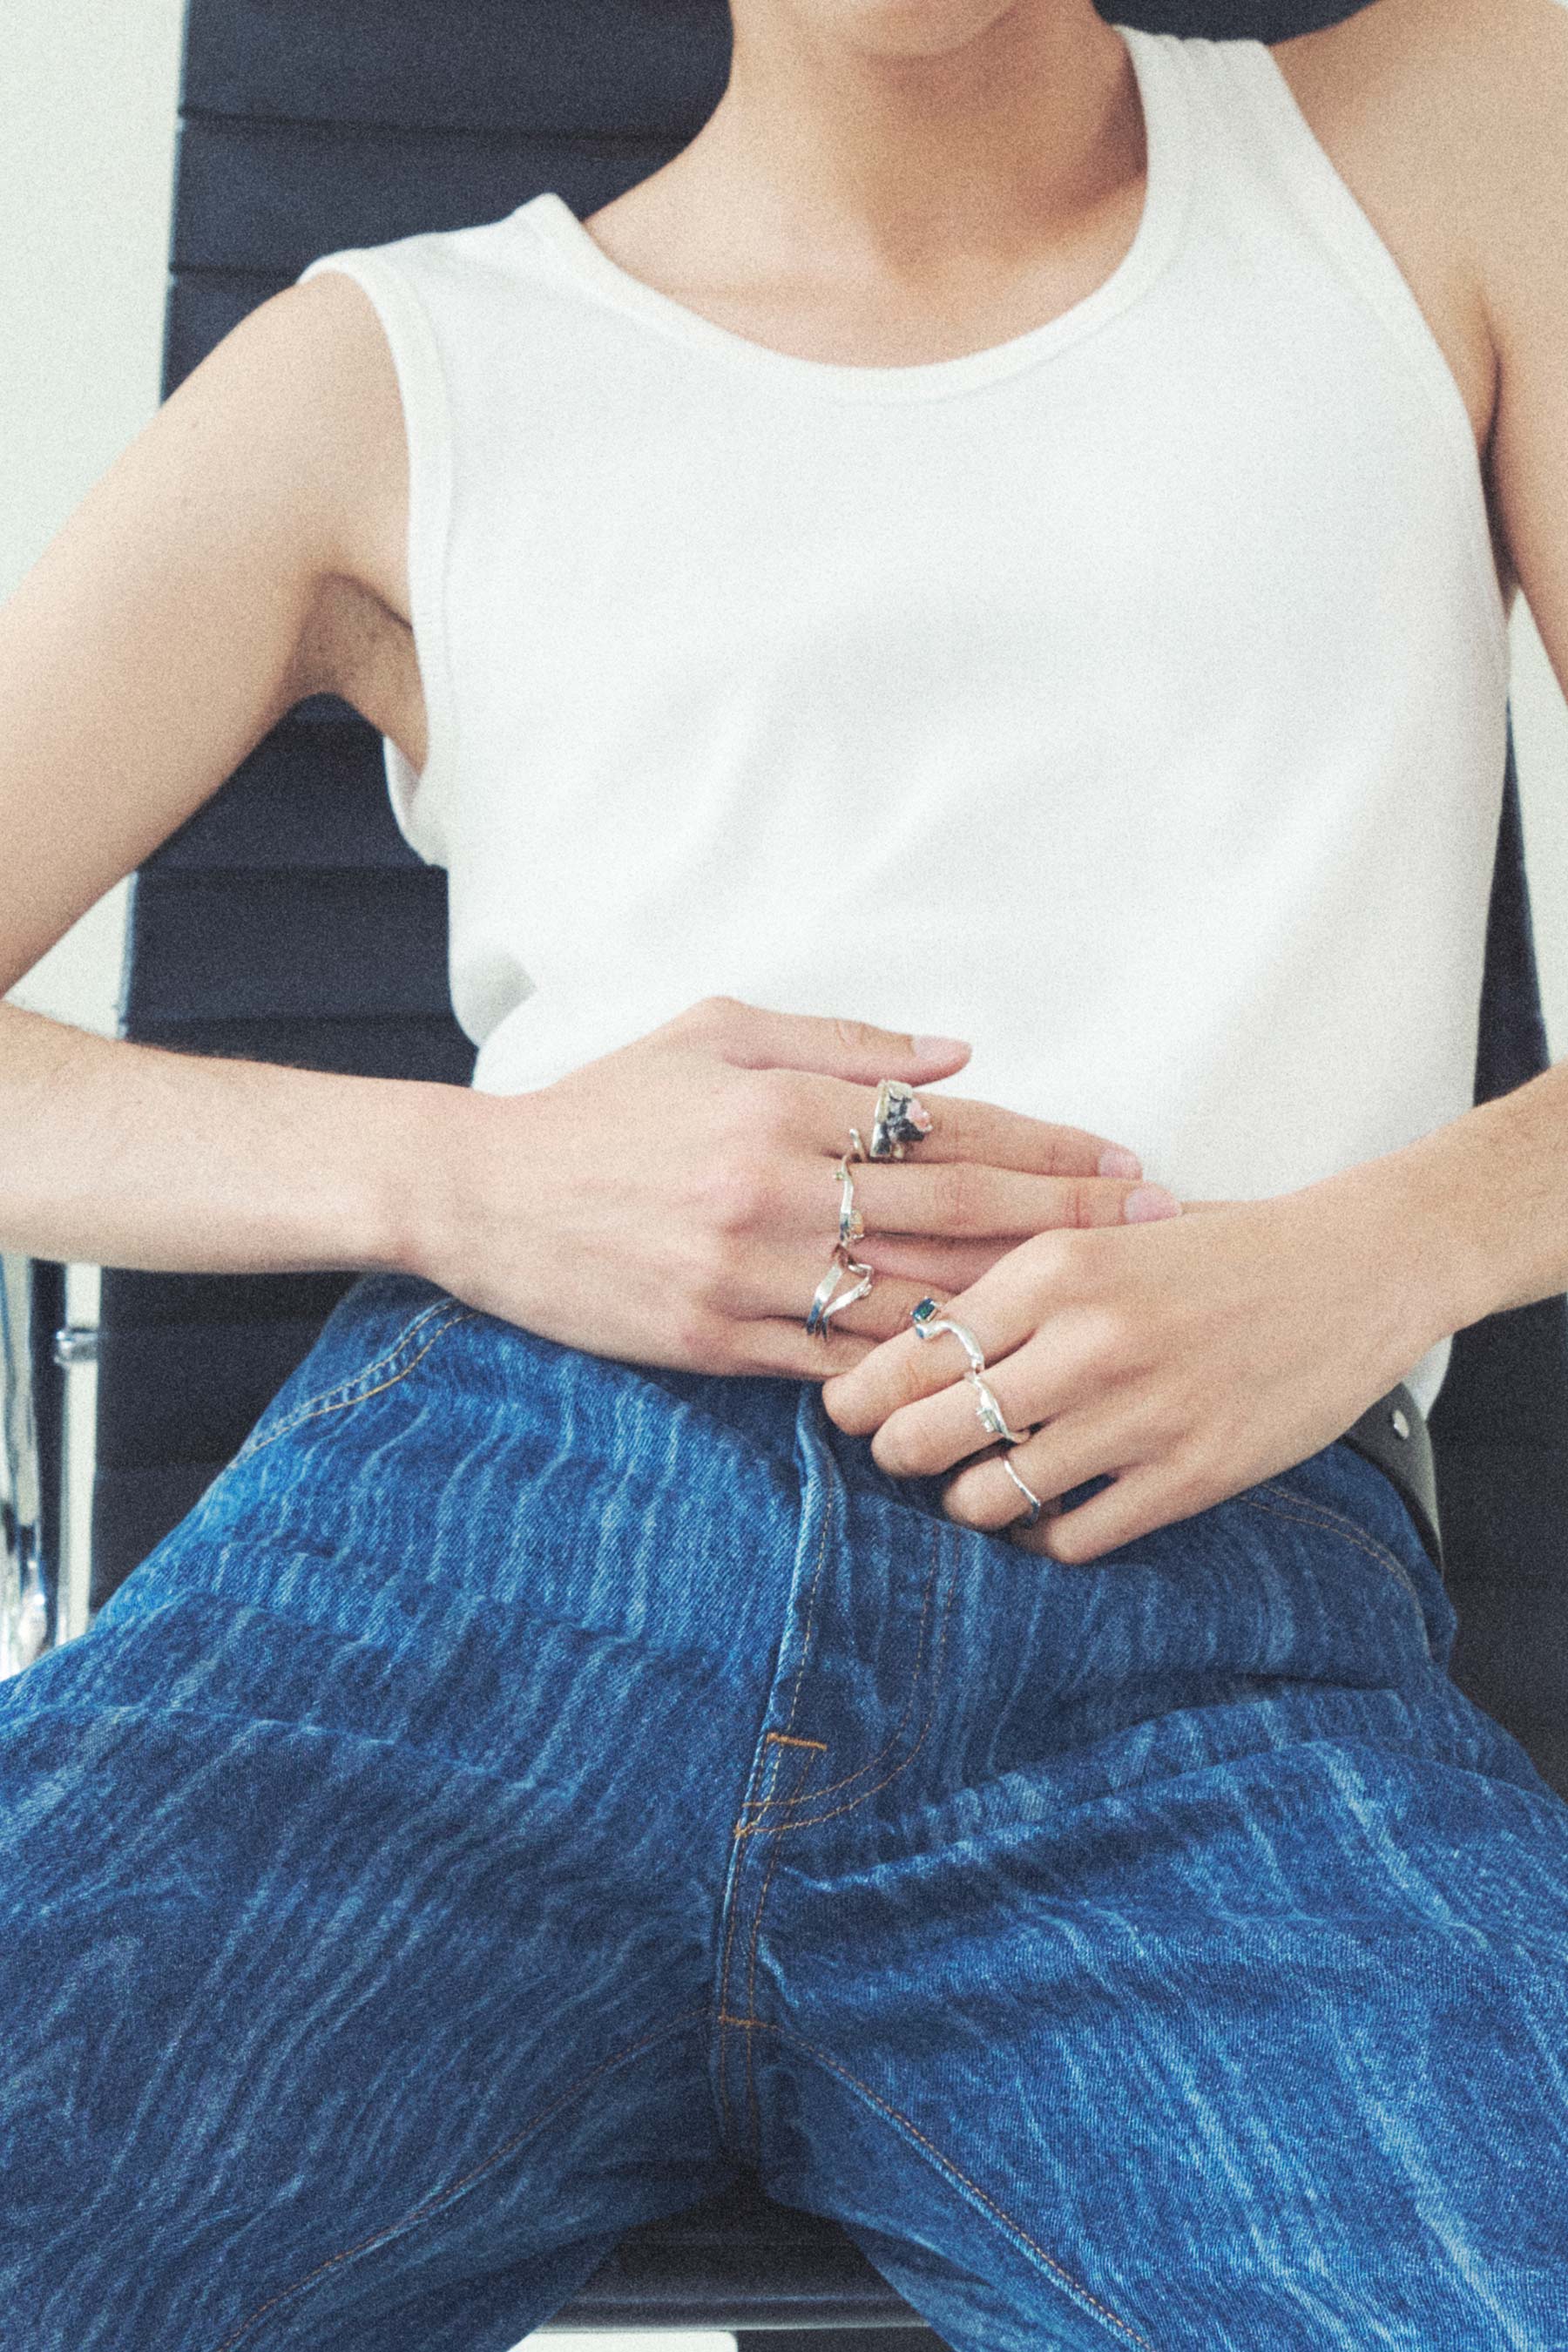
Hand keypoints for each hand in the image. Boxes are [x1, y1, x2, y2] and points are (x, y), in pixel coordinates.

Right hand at [420, 994, 1175, 1378]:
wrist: (482, 1193)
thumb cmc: (606, 1105)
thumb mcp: (714, 1033)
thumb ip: (841, 1044)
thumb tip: (963, 1055)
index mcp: (785, 1103)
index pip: (950, 1127)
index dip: (1048, 1145)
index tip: (1124, 1161)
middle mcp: (777, 1187)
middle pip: (957, 1211)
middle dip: (1069, 1219)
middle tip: (1159, 1227)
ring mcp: (748, 1273)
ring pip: (911, 1295)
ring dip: (1017, 1303)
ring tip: (1102, 1309)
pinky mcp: (716, 1342)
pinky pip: (837, 1363)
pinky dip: (914, 1369)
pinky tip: (986, 1377)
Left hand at [819, 1165, 1439, 1562]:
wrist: (1357, 1271)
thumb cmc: (1222, 1252)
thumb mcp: (1106, 1233)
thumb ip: (1013, 1279)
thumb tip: (903, 1334)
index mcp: (1057, 1264)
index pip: (913, 1350)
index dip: (861, 1394)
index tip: (846, 1411)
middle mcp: (1088, 1339)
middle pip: (927, 1432)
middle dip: (896, 1456)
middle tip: (902, 1457)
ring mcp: (1140, 1415)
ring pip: (988, 1497)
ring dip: (965, 1505)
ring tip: (975, 1489)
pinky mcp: (1191, 1476)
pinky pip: (1069, 1539)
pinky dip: (1038, 1541)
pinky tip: (1043, 1519)